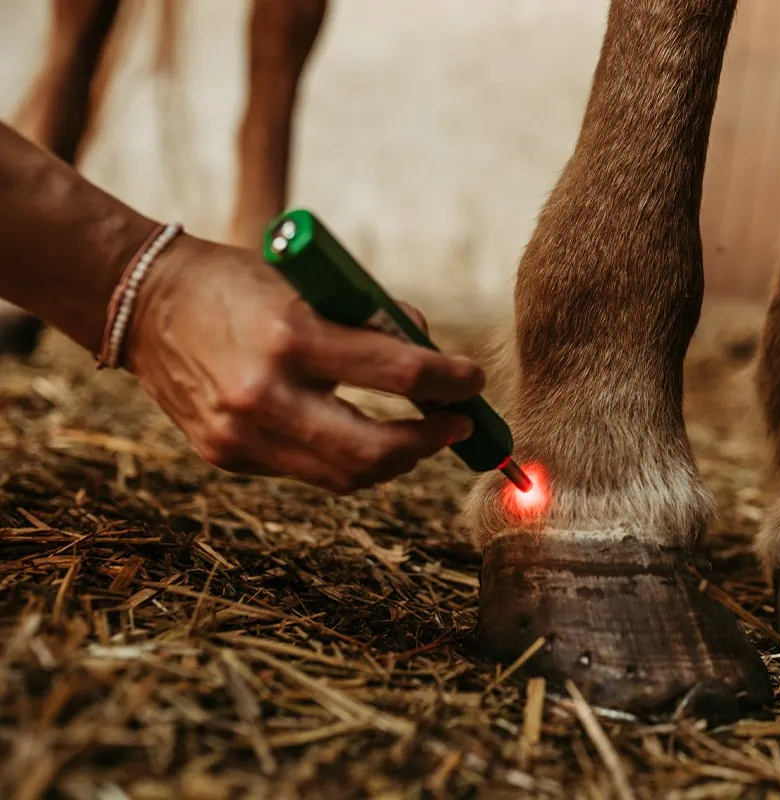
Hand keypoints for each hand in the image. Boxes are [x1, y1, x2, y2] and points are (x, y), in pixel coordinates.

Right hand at [124, 233, 484, 492]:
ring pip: (344, 475)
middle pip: (376, 450)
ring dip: (394, 460)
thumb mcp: (309, 281)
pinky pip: (306, 471)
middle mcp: (265, 393)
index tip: (473, 381)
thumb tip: (432, 353)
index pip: (401, 372)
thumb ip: (373, 317)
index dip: (451, 382)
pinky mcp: (226, 456)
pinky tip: (359, 438)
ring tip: (418, 438)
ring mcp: (241, 434)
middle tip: (456, 425)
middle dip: (429, 442)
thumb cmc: (237, 283)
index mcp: (292, 335)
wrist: (142, 303)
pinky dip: (344, 459)